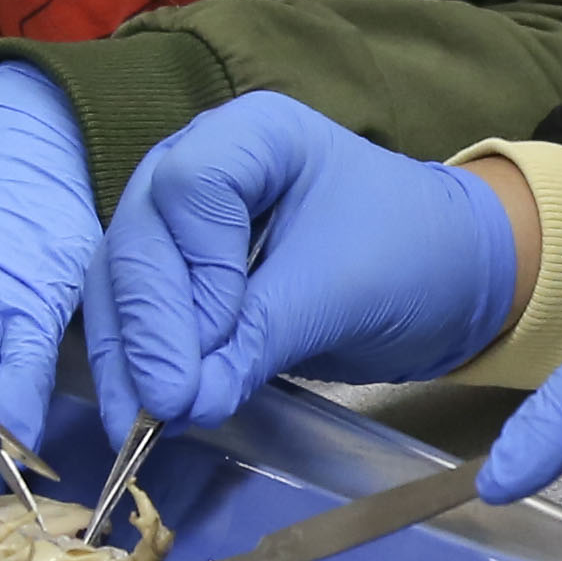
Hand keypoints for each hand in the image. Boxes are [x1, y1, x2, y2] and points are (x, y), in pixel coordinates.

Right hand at [84, 92, 521, 438]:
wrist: (441, 279)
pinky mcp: (175, 274)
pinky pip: (132, 315)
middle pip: (140, 235)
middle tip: (166, 401)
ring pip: (119, 280)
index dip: (197, 269)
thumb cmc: (410, 257)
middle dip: (149, 326)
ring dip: (125, 356)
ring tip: (137, 426)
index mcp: (253, 134)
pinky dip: (132, 366)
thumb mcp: (343, 292)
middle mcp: (198, 162)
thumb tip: (188, 401)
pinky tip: (138, 417)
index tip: (220, 339)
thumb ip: (262, 337)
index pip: (190, 189)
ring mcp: (178, 219)